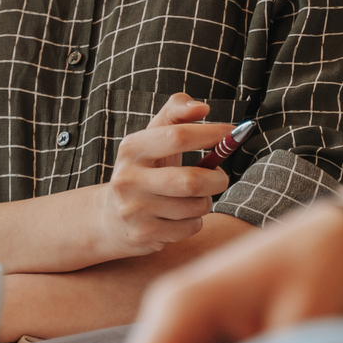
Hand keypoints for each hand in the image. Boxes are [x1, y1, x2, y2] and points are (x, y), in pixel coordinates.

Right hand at [97, 94, 233, 259]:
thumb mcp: (153, 137)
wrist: (111, 217)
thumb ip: (176, 112)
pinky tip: (180, 217)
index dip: (210, 133)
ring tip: (194, 198)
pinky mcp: (144, 234)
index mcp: (132, 148)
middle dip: (217, 179)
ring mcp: (134, 210)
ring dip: (205, 202)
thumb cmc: (145, 169)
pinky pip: (190, 228)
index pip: (178, 136)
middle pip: (191, 181)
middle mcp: (128, 179)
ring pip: (195, 207)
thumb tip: (202, 108)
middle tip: (220, 177)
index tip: (231, 133)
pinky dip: (195, 222)